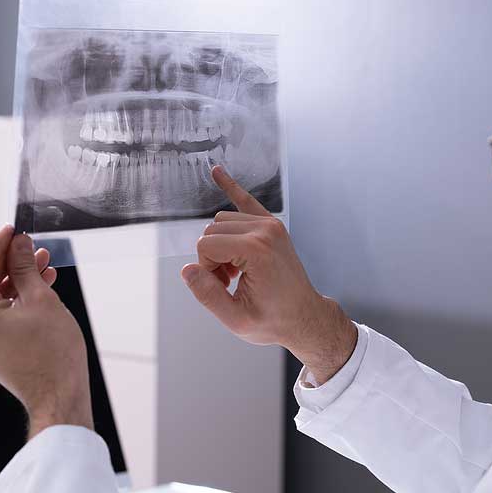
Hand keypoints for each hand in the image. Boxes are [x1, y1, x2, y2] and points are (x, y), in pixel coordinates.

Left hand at [0, 226, 93, 439]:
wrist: (59, 395)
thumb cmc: (54, 354)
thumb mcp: (42, 299)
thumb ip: (25, 267)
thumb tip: (19, 244)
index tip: (14, 229)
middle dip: (12, 262)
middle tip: (34, 246)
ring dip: (17, 280)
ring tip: (44, 265)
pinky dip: (16, 300)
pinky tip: (38, 288)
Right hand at [181, 166, 356, 384]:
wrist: (305, 317)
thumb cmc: (273, 321)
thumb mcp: (236, 319)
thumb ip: (207, 294)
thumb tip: (187, 269)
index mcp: (256, 251)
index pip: (205, 245)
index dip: (206, 270)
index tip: (224, 287)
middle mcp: (265, 230)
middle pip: (212, 229)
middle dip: (211, 257)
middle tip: (229, 282)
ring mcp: (271, 225)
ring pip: (222, 221)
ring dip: (220, 245)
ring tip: (235, 272)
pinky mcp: (272, 226)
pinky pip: (246, 201)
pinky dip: (231, 187)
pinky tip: (216, 171)